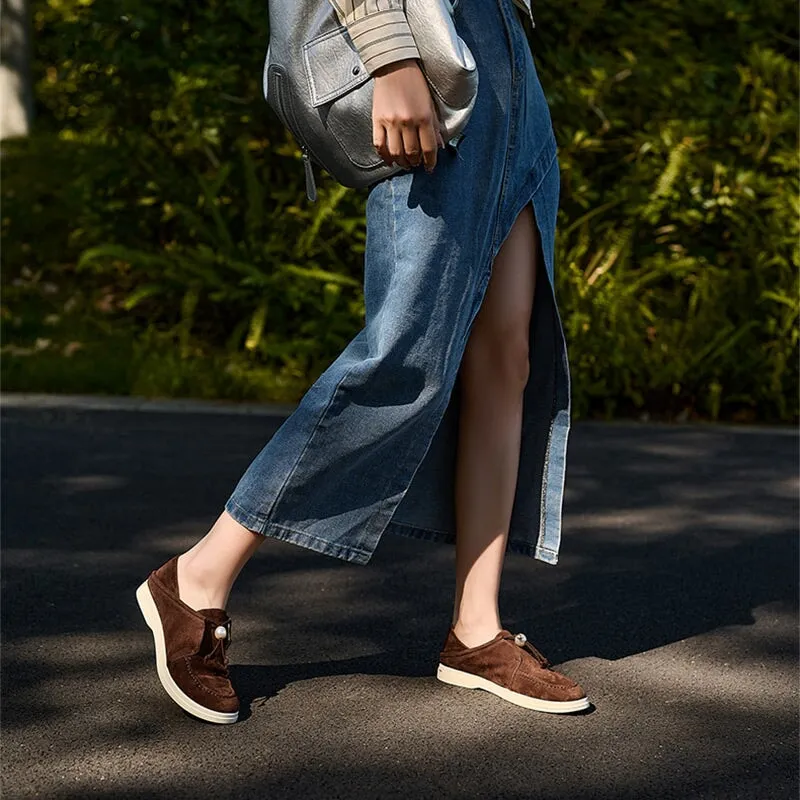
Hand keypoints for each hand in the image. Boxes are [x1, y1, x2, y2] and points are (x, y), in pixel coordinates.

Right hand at [372, 58, 445, 172]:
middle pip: (412, 153)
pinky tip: (389, 160)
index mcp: (424, 117)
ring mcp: (391, 122)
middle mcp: (408, 122)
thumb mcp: (430, 103)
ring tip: (404, 163)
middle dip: (415, 163)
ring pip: (396, 153)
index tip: (429, 168)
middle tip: (415, 164)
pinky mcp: (377, 120)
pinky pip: (379, 145)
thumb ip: (434, 126)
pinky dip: (385, 156)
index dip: (430, 162)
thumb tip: (439, 146)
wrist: (394, 65)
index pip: (428, 148)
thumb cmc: (414, 83)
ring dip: (401, 162)